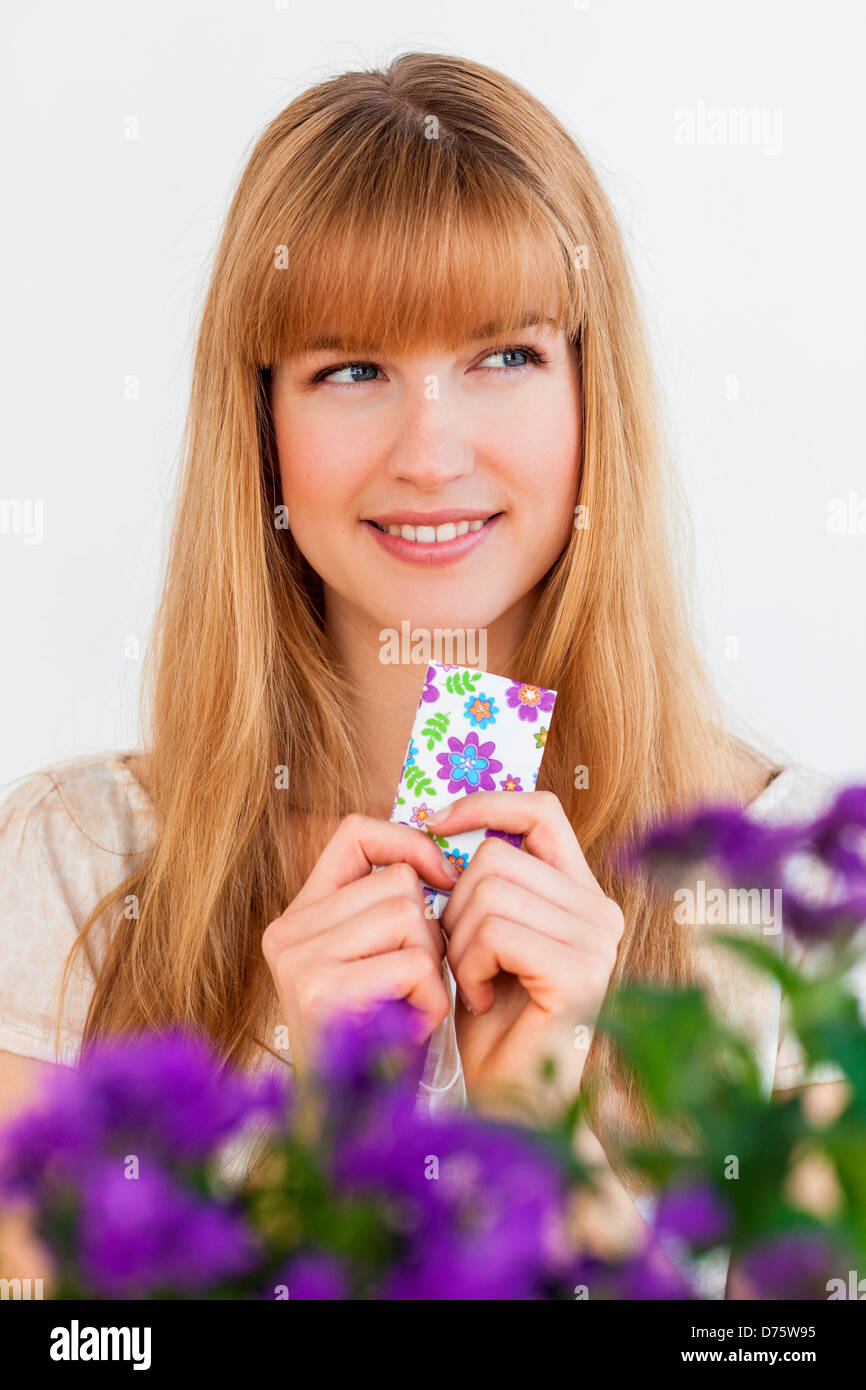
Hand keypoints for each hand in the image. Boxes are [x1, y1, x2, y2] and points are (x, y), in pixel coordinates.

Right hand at [262, 816, 458, 1075]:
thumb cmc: (382, 1043)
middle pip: (398, 884)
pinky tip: (412, 1029)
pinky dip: (430, 998)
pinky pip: (413, 963)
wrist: (353, 1130)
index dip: (407, 842)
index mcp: (298, 918)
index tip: (444, 878)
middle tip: (415, 985)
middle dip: (430, 932)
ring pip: (411, 918)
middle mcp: (287, 933)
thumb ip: (391, 910)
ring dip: (432, 968)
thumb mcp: (380, 962)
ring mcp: (299, 961)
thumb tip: (448, 862)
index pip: (354, 833)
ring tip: (411, 1007)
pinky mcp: (321, 991)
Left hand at [430, 790, 623, 1111]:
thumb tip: (442, 819)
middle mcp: (600, 910)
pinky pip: (495, 932)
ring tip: (473, 983)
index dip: (487, 804)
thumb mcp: (483, 937)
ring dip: (459, 941)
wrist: (510, 1105)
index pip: (542, 811)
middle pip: (497, 856)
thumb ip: (484, 883)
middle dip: (455, 905)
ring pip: (489, 892)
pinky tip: (478, 1001)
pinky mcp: (579, 971)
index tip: (435, 822)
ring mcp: (597, 940)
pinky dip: (469, 967)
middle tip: (463, 960)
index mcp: (581, 894)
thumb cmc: (489, 1023)